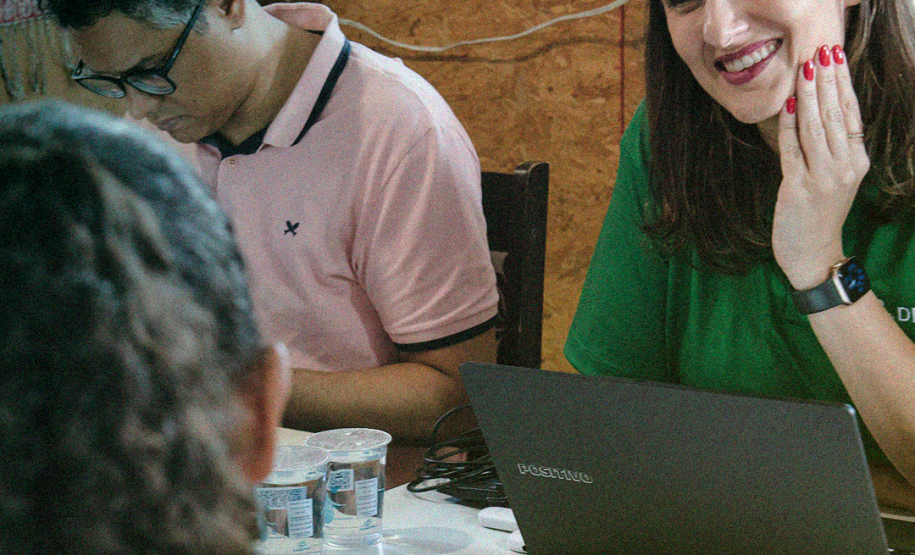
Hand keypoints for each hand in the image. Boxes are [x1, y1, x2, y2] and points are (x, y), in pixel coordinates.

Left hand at [772, 44, 869, 289]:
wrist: (812, 253)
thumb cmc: (818, 214)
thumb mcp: (833, 178)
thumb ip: (829, 148)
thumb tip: (815, 112)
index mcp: (856, 161)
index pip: (851, 113)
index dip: (843, 84)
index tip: (834, 58)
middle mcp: (844, 166)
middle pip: (835, 115)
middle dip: (826, 81)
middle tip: (819, 53)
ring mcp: (823, 177)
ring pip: (816, 128)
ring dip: (808, 96)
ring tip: (805, 70)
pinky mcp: (799, 187)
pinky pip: (793, 150)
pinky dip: (790, 126)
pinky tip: (788, 105)